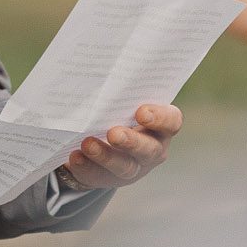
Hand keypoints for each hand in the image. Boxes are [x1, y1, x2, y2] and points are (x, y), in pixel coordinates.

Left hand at [59, 104, 182, 189]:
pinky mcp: (110, 178)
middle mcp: (152, 148)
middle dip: (132, 142)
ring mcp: (133, 167)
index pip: (171, 121)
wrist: (101, 139)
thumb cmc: (116, 111)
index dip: (160, 118)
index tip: (141, 112)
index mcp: (161, 125)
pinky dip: (86, 166)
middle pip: (149, 149)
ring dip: (106, 156)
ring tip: (87, 144)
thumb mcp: (121, 101)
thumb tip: (101, 68)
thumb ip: (118, 93)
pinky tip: (75, 156)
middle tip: (114, 133)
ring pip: (124, 166)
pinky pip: (99, 175)